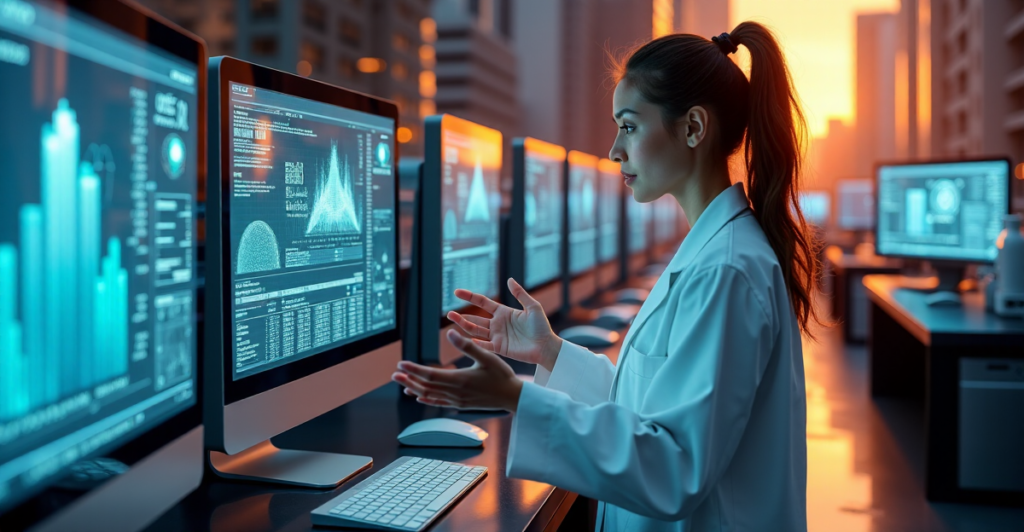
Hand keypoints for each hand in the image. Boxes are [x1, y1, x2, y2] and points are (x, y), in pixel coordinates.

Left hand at [393, 330, 523, 411]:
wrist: (512, 397)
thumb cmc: (502, 375)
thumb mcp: (487, 357)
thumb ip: (467, 345)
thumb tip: (450, 333)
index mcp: (459, 380)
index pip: (430, 375)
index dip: (414, 369)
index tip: (401, 363)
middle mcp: (455, 392)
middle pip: (425, 386)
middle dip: (409, 380)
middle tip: (394, 374)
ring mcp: (457, 400)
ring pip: (430, 395)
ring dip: (414, 388)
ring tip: (402, 382)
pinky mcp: (460, 404)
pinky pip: (438, 403)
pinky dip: (427, 399)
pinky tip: (419, 397)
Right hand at [447, 278, 561, 371]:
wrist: (546, 346)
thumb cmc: (542, 327)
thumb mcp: (533, 307)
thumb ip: (520, 294)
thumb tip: (509, 279)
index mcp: (503, 312)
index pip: (483, 303)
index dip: (470, 297)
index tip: (457, 292)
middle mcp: (497, 324)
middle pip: (475, 319)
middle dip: (461, 316)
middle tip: (449, 313)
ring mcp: (497, 336)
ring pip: (476, 331)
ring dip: (464, 326)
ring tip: (452, 322)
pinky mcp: (500, 348)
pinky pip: (484, 345)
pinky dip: (476, 343)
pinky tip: (467, 339)